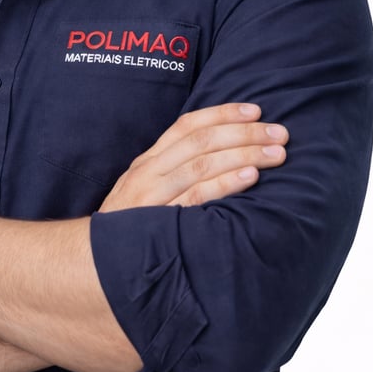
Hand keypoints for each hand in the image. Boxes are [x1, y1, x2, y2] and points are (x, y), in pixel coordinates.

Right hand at [100, 102, 287, 212]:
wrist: (94, 261)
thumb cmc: (131, 226)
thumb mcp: (147, 191)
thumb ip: (176, 173)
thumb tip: (222, 155)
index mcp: (149, 161)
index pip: (187, 125)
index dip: (223, 114)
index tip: (256, 110)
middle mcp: (149, 171)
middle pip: (201, 141)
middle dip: (244, 133)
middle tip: (279, 132)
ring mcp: (151, 195)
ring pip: (202, 164)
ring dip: (244, 155)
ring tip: (275, 153)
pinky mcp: (157, 220)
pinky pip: (196, 197)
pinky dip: (225, 183)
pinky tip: (250, 178)